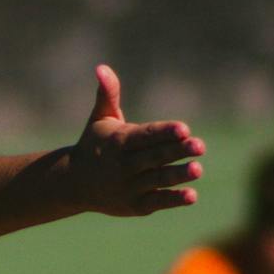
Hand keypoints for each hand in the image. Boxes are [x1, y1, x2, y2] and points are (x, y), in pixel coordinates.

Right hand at [68, 65, 203, 215]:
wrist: (73, 183)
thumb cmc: (94, 144)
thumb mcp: (100, 118)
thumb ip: (108, 94)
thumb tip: (102, 67)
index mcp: (118, 141)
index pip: (145, 136)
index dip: (164, 132)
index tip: (184, 128)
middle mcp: (122, 165)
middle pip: (153, 157)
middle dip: (176, 151)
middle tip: (200, 145)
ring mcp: (128, 186)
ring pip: (157, 180)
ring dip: (177, 175)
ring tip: (198, 168)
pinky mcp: (135, 205)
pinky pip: (156, 202)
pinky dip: (173, 199)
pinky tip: (192, 195)